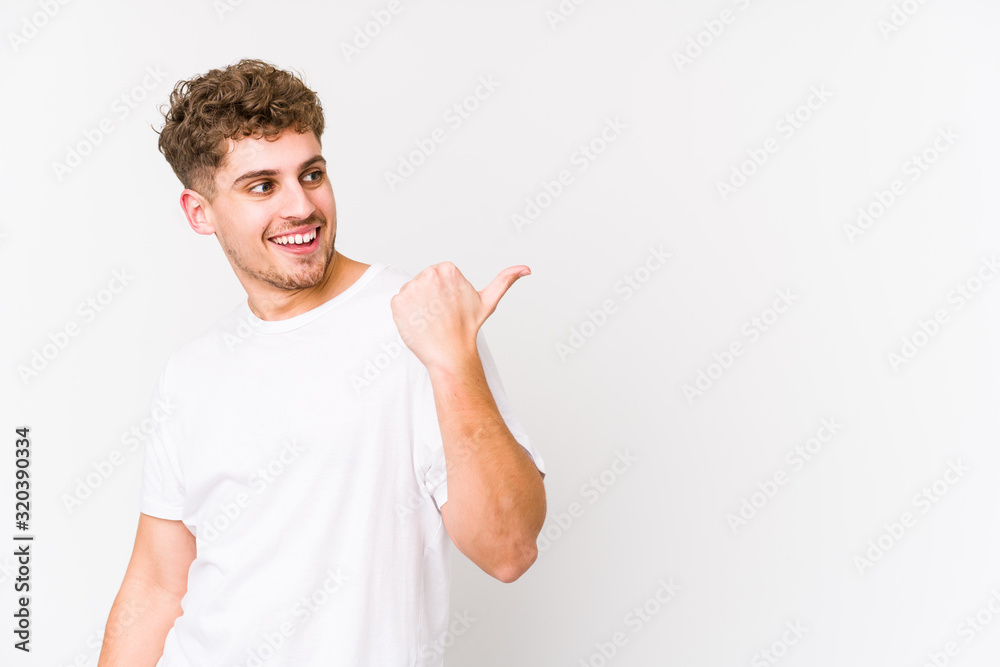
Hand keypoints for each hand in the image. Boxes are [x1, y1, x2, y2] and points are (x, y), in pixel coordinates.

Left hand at [390, 261, 529, 372]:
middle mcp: (428, 274)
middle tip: (440, 315)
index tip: (449, 306)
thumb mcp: (488, 301)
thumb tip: (526, 269)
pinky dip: (406, 314)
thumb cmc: (468, 328)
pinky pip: (399, 304)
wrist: (450, 352)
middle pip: (422, 282)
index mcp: (447, 269)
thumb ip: (505, 280)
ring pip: (411, 293)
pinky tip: (419, 323)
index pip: (437, 276)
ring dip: (417, 305)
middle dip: (429, 297)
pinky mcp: (398, 302)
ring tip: (431, 320)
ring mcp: (411, 288)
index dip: (442, 293)